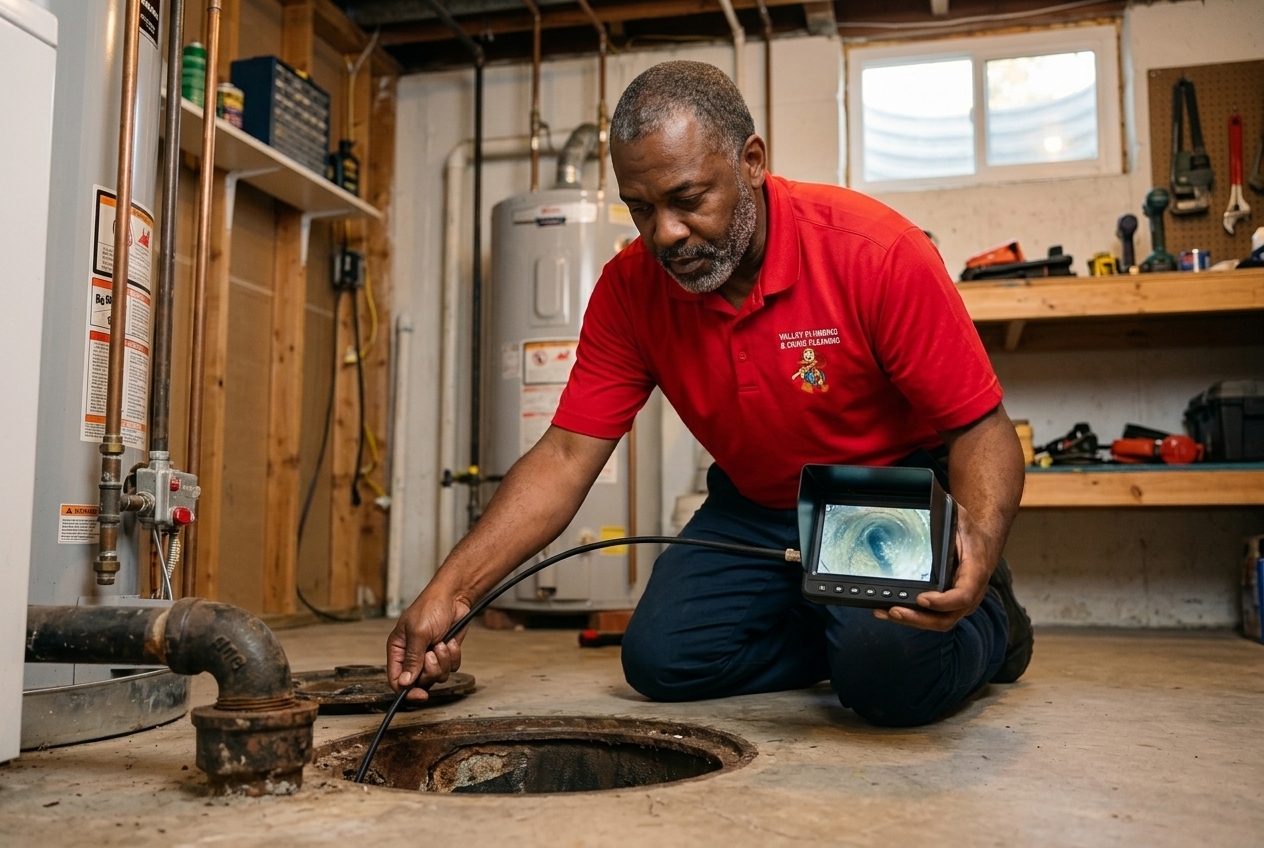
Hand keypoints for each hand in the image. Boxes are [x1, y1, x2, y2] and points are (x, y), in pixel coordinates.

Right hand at [386, 588, 470, 701]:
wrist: (454, 597)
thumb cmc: (430, 608)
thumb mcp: (418, 633)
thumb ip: (412, 660)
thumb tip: (405, 684)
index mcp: (398, 650)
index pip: (397, 680)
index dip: (407, 691)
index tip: (421, 695)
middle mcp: (413, 656)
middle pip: (419, 682)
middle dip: (430, 670)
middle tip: (432, 653)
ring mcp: (430, 656)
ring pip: (438, 676)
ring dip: (443, 661)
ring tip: (442, 643)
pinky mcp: (446, 654)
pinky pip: (452, 668)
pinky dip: (453, 656)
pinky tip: (450, 641)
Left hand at [874, 501, 994, 631]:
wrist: (983, 542)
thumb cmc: (970, 530)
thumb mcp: (960, 518)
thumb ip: (947, 517)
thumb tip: (927, 508)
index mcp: (975, 573)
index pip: (962, 596)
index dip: (943, 602)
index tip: (922, 598)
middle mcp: (970, 594)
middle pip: (946, 618)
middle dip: (919, 618)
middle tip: (895, 610)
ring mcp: (960, 603)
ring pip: (937, 622)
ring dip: (910, 620)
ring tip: (885, 612)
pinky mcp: (949, 605)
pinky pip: (932, 617)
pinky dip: (912, 616)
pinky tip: (889, 610)